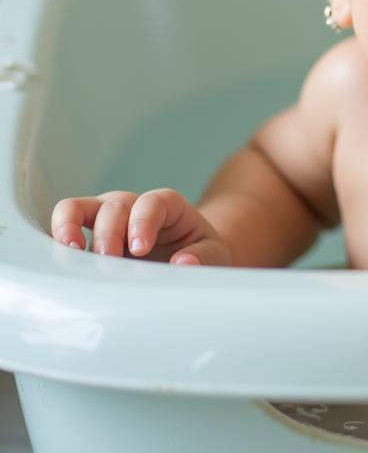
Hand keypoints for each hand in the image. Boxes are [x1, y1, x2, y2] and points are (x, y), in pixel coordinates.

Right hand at [51, 188, 231, 265]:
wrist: (187, 259)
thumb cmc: (199, 254)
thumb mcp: (213, 254)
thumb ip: (203, 257)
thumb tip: (183, 263)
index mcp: (167, 206)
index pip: (154, 202)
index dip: (144, 221)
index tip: (141, 248)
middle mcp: (133, 206)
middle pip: (115, 205)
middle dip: (109, 231)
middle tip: (109, 259)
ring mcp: (106, 219)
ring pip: (79, 206)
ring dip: (70, 226)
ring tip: (69, 250)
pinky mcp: (86, 236)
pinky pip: (64, 226)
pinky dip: (56, 238)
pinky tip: (56, 259)